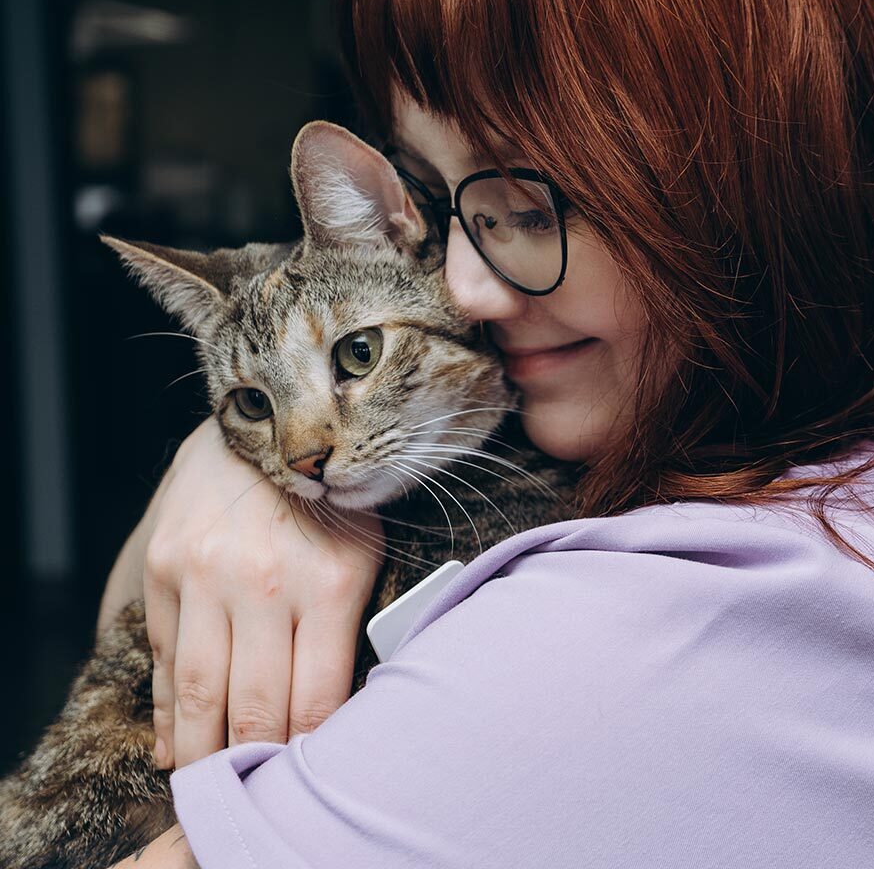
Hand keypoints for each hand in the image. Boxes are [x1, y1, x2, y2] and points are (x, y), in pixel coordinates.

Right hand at [141, 417, 381, 767]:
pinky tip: (177, 744)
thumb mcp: (367, 551)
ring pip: (202, 694)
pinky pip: (166, 658)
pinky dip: (170, 711)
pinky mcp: (166, 568)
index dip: (310, 752)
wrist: (267, 423)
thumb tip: (331, 709)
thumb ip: (349, 626)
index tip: (308, 777)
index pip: (317, 701)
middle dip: (257, 761)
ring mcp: (208, 574)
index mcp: (332, 581)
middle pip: (255, 708)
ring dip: (205, 751)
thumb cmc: (331, 497)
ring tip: (213, 781)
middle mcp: (267, 581)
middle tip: (258, 791)